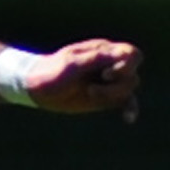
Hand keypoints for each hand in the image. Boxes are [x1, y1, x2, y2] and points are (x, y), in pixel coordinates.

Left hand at [24, 39, 143, 121]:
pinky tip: (128, 119)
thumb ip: (96, 59)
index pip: (131, 54)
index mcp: (102, 50)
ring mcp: (109, 81)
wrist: (37, 88)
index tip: (106, 75)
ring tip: (90, 94)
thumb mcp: (71, 65)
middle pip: (132, 74)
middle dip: (116, 85)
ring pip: (129, 88)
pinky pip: (126, 102)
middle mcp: (110, 64)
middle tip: (92, 89)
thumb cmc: (52, 72)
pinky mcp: (107, 97)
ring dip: (112, 96)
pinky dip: (130, 109)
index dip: (127, 66)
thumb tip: (122, 55)